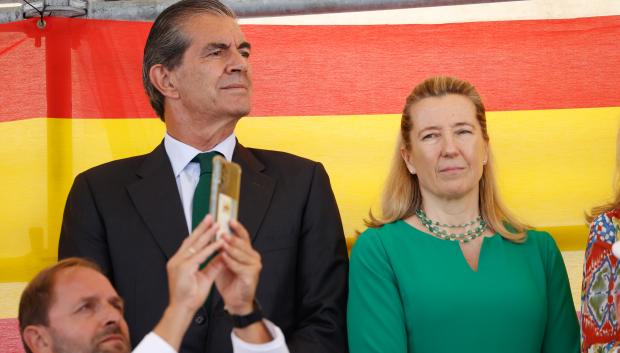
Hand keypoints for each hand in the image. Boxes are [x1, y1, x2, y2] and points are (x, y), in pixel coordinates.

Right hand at [154, 215, 224, 350]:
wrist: (182, 309)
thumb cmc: (190, 296)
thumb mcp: (204, 277)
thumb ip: (213, 265)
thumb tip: (223, 255)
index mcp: (179, 261)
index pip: (189, 243)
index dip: (199, 233)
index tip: (208, 224)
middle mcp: (177, 260)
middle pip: (191, 240)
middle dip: (202, 228)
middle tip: (211, 217)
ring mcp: (179, 263)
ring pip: (196, 245)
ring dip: (208, 234)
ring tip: (217, 226)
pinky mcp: (184, 268)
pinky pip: (200, 255)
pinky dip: (211, 248)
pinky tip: (219, 243)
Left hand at [216, 219, 261, 314]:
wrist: (235, 300)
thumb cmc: (229, 281)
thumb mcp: (223, 261)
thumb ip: (221, 249)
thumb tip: (212, 235)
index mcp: (247, 251)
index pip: (243, 236)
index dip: (237, 227)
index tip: (229, 219)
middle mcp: (253, 256)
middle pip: (243, 243)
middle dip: (232, 236)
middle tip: (222, 231)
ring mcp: (254, 266)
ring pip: (242, 253)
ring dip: (231, 248)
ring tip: (221, 242)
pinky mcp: (251, 276)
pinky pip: (240, 266)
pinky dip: (231, 262)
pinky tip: (223, 257)